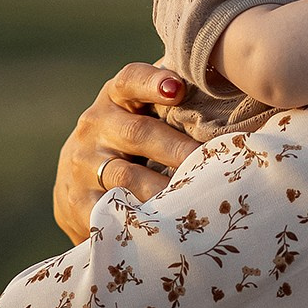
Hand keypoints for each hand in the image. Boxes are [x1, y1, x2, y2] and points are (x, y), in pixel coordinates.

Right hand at [54, 63, 199, 242]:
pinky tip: (162, 226)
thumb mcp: (140, 113)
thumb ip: (174, 97)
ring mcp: (83, 165)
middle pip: (138, 133)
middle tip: (208, 160)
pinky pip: (109, 211)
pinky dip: (136, 218)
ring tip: (192, 198)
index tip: (178, 88)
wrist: (75, 182)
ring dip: (161, 188)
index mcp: (115, 98)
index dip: (152, 82)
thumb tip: (232, 80)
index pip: (130, 80)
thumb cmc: (128, 140)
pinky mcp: (78, 202)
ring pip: (126, 176)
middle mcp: (95, 126)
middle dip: (176, 148)